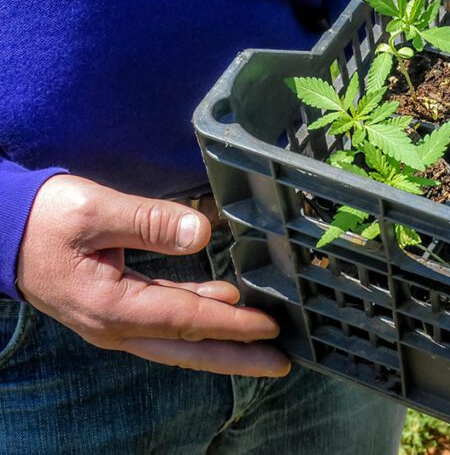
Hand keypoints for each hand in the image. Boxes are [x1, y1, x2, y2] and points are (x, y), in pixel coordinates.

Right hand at [17, 175, 289, 376]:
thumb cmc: (43, 219)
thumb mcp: (94, 210)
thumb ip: (149, 221)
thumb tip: (201, 232)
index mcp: (113, 306)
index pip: (186, 319)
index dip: (232, 325)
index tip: (270, 327)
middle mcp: (116, 325)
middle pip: (189, 346)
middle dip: (237, 357)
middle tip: (281, 364)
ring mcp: (115, 321)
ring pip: (180, 339)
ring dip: (223, 342)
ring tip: (264, 343)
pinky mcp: (116, 308)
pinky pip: (166, 321)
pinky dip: (198, 316)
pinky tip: (224, 303)